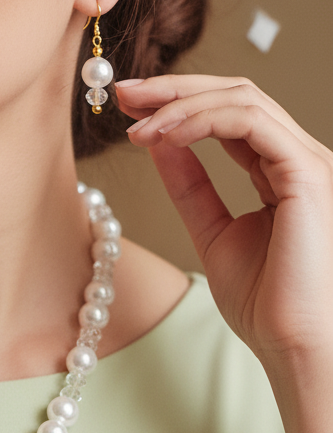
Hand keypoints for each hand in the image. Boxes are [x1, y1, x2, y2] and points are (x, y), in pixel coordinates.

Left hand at [116, 74, 332, 365]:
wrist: (292, 344)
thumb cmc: (264, 303)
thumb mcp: (211, 232)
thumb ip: (190, 186)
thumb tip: (160, 144)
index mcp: (279, 171)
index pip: (228, 116)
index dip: (177, 103)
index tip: (130, 107)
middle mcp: (297, 158)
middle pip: (235, 94)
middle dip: (175, 88)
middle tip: (124, 92)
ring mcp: (307, 162)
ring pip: (243, 99)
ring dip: (180, 104)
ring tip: (136, 125)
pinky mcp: (307, 173)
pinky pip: (250, 123)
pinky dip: (201, 121)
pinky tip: (163, 136)